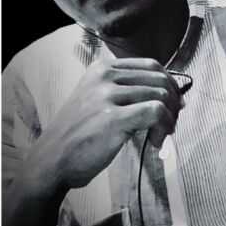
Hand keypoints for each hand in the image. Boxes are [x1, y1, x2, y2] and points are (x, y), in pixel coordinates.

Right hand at [25, 58, 183, 193]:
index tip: (174, 104)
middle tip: (170, 124)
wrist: (52, 160)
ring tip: (160, 136)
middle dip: (173, 103)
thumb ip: (127, 92)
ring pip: (161, 95)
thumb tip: (173, 95)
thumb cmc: (79, 136)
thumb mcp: (97, 100)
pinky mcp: (114, 118)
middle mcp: (104, 76)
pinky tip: (155, 143)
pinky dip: (163, 128)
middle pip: (159, 79)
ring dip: (169, 118)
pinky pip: (156, 112)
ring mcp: (108, 95)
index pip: (150, 65)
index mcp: (101, 68)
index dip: (169, 84)